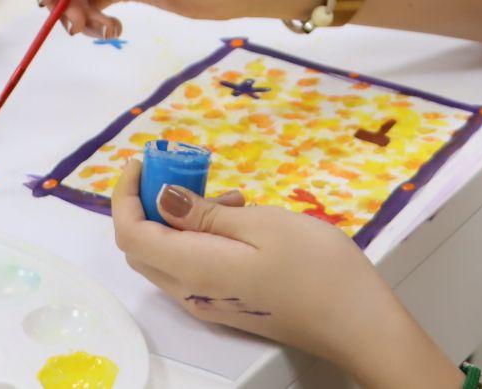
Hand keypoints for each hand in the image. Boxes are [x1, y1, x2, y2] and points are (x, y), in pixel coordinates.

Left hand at [111, 158, 458, 385]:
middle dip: (148, 203)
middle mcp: (191, 292)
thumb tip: (161, 197)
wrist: (355, 321)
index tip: (143, 160)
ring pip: (168, 255)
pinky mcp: (228, 303)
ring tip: (230, 195)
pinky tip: (240, 217)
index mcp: (194, 269)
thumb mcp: (261, 224)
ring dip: (180, 218)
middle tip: (182, 169)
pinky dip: (200, 235)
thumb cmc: (315, 265)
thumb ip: (205, 212)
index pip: (131, 234)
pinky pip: (193, 265)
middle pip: (143, 247)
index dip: (125, 195)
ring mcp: (209, 302)